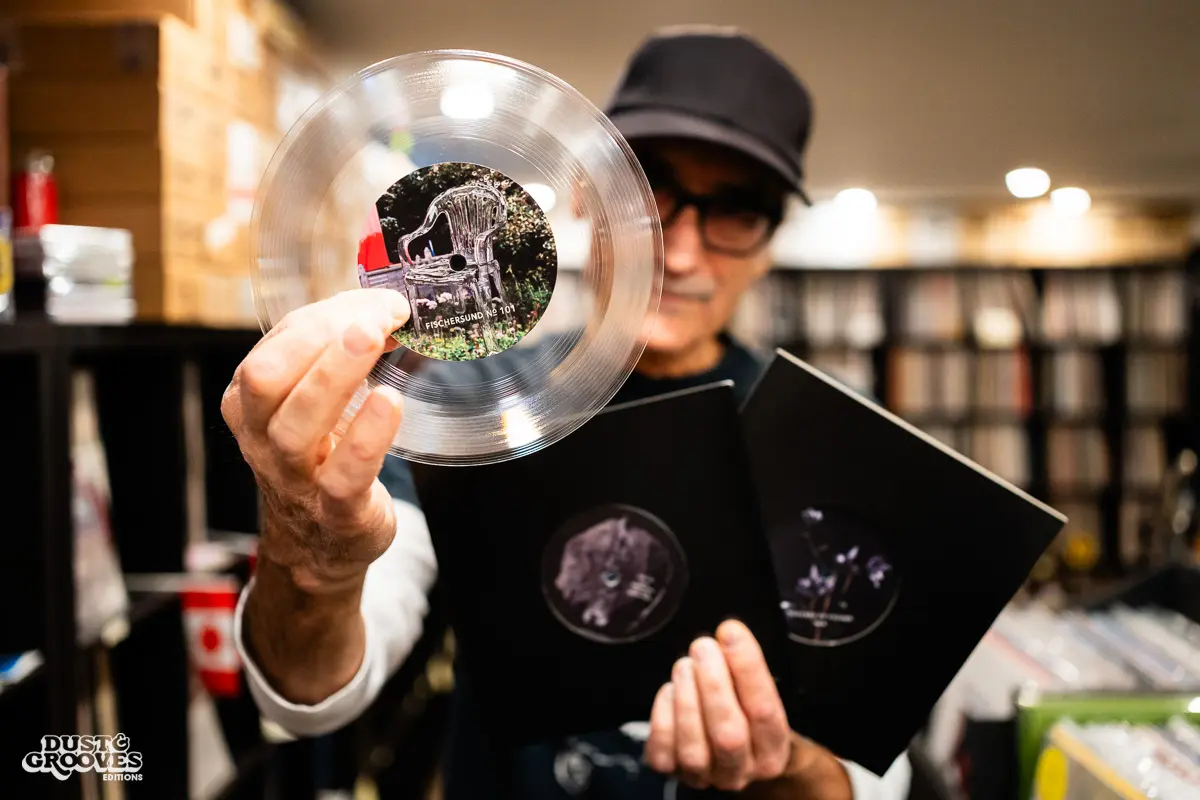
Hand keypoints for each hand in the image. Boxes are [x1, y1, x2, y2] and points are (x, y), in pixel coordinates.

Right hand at [221, 288, 410, 592]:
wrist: (322, 544)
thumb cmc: (322, 457)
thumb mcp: (314, 403)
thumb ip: (338, 356)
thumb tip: (387, 305)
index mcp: (250, 403)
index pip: (276, 346)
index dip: (326, 317)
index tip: (380, 302)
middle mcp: (262, 439)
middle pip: (266, 379)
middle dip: (319, 338)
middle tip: (376, 315)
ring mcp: (294, 479)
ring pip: (296, 426)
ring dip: (335, 376)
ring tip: (376, 339)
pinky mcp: (336, 512)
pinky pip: (343, 476)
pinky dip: (367, 437)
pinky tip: (391, 402)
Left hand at [644, 620, 852, 797]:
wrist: (731, 754)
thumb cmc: (743, 712)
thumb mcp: (755, 693)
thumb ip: (743, 669)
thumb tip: (727, 634)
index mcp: (772, 750)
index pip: (764, 710)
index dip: (747, 668)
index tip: (731, 631)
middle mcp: (741, 771)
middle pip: (729, 735)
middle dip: (713, 685)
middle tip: (702, 646)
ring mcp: (706, 777)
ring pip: (693, 748)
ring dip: (687, 698)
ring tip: (684, 665)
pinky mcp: (673, 774)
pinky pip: (663, 751)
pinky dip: (663, 715)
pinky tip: (670, 690)